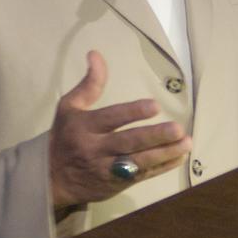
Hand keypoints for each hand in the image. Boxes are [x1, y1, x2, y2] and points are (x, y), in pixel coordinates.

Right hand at [49, 51, 191, 208]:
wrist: (52, 178)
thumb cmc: (64, 137)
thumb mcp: (69, 108)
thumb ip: (89, 84)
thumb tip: (96, 54)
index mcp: (85, 127)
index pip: (111, 118)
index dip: (132, 112)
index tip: (155, 106)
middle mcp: (96, 149)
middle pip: (128, 142)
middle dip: (154, 136)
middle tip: (177, 129)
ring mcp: (108, 169)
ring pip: (139, 162)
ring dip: (165, 153)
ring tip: (186, 143)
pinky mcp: (118, 184)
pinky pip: (143, 175)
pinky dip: (163, 167)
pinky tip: (180, 157)